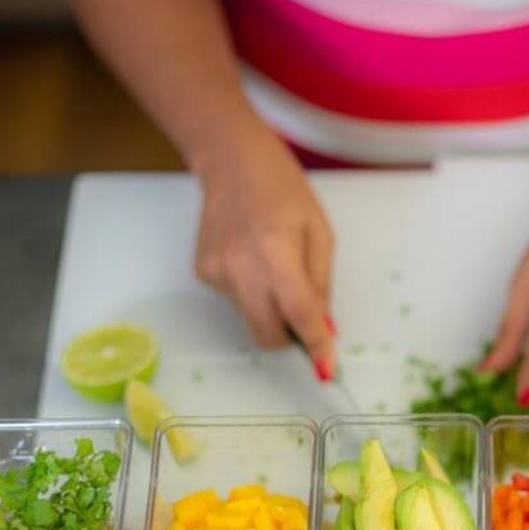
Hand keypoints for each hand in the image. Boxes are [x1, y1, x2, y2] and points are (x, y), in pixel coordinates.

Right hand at [194, 137, 335, 375]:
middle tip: (308, 325)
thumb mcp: (319, 232)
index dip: (315, 343)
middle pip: (267, 333)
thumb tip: (324, 326)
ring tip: (276, 266)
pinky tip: (252, 257)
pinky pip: (236, 300)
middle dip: (290, 339)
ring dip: (271, 309)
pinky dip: (252, 291)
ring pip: (252, 318)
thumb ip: (321, 283)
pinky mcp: (203, 273)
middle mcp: (240, 268)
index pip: (298, 313)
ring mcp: (216, 273)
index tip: (326, 367)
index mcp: (275, 252)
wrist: (231, 162)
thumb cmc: (283, 190)